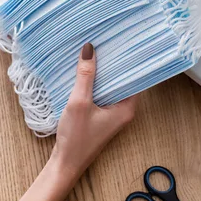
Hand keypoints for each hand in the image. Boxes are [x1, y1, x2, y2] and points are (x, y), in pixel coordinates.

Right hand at [52, 43, 137, 183]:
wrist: (65, 164)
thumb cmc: (76, 138)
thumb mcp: (79, 103)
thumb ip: (85, 76)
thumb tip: (89, 48)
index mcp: (128, 107)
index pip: (135, 76)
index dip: (130, 58)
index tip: (125, 39)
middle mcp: (124, 108)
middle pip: (123, 78)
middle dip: (115, 60)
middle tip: (108, 37)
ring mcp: (113, 112)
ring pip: (111, 84)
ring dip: (103, 70)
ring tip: (97, 47)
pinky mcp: (102, 113)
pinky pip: (102, 91)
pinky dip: (96, 81)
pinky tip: (86, 68)